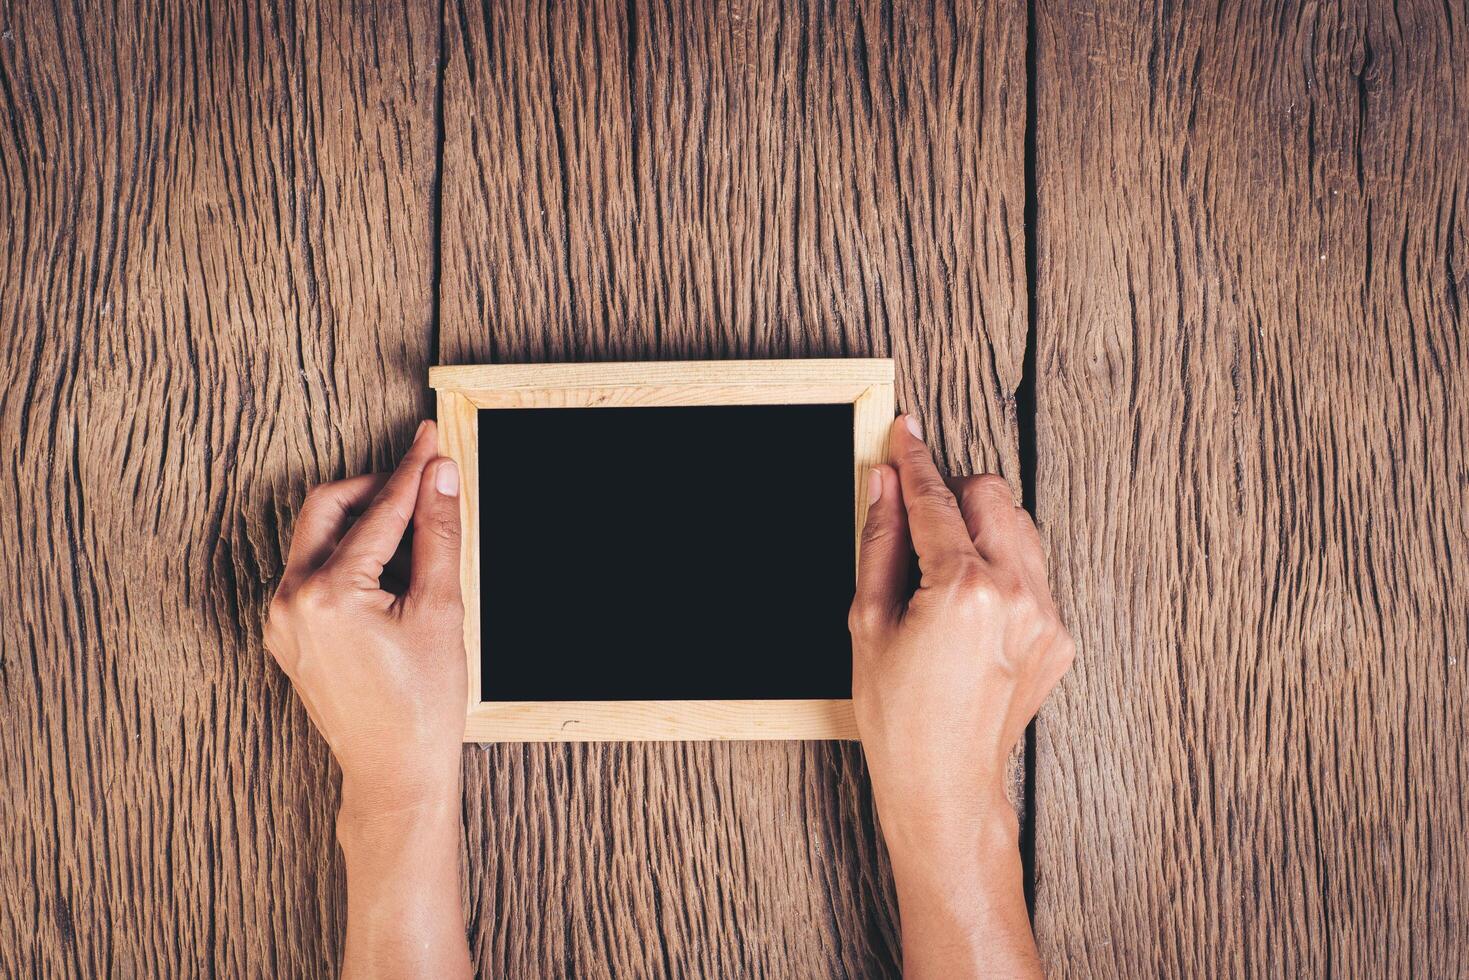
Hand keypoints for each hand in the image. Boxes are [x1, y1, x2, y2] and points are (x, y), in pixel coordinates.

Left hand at [265, 420, 465, 817]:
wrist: (395, 772)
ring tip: (412, 536)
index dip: (411, 470)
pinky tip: (387, 572)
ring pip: (316, 538)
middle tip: (419, 483)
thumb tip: (439, 476)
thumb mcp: (441, 610)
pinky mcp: (285, 634)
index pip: (378, 510)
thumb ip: (437, 534)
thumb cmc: (422, 704)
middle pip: (327, 508)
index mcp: (329, 594)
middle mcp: (291, 601)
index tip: (429, 439)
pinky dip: (347, 557)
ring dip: (361, 523)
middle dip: (375, 489)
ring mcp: (281, 619)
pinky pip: (312, 572)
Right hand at [849, 414, 1072, 977]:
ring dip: (980, 528)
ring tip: (941, 571)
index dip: (914, 460)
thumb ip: (879, 541)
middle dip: (953, 494)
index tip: (905, 432)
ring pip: (1020, 527)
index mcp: (964, 589)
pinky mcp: (1059, 636)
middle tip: (916, 521)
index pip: (936, 500)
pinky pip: (1033, 572)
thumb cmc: (899, 716)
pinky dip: (1001, 569)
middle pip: (992, 495)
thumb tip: (882, 484)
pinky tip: (966, 607)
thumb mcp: (868, 622)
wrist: (946, 784)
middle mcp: (1017, 594)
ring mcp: (1046, 616)